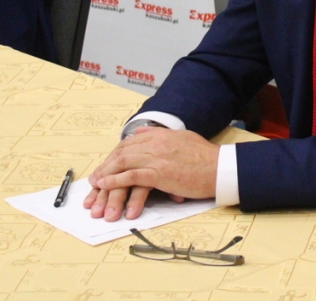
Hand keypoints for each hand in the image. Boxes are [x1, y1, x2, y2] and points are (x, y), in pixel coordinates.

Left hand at [83, 127, 218, 220]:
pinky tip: (106, 185)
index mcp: (161, 134)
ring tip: (96, 182)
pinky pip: (130, 176)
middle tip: (96, 176)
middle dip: (107, 164)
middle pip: (123, 151)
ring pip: (123, 162)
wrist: (219, 168)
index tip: (107, 163)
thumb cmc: (205, 157)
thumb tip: (144, 130)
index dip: (116, 153)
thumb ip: (162, 134)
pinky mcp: (158, 173)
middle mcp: (156, 143)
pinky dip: (115, 180)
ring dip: (106, 173)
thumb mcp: (182, 137)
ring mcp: (156, 157)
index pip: (131, 141)